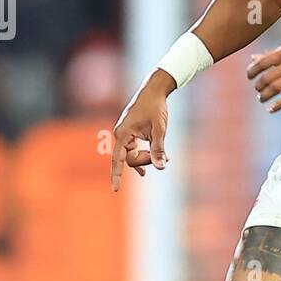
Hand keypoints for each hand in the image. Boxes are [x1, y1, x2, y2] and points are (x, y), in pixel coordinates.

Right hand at [110, 68, 175, 191]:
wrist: (154, 90)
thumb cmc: (156, 107)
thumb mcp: (160, 129)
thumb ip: (159, 149)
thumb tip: (162, 167)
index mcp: (122, 134)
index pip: (118, 160)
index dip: (117, 176)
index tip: (115, 190)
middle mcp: (120, 135)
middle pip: (130, 159)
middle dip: (146, 161)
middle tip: (165, 156)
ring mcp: (124, 135)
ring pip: (134, 155)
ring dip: (148, 158)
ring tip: (165, 157)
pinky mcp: (130, 134)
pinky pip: (134, 150)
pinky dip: (145, 155)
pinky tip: (148, 168)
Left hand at [246, 35, 280, 112]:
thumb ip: (275, 52)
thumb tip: (254, 57)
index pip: (262, 62)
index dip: (252, 71)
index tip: (249, 76)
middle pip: (267, 77)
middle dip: (258, 86)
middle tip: (257, 89)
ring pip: (276, 88)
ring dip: (265, 95)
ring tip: (261, 98)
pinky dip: (278, 105)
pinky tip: (271, 109)